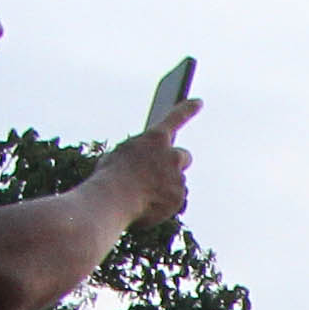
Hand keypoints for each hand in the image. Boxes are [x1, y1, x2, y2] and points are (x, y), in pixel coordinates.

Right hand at [101, 106, 195, 227]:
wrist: (112, 200)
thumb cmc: (110, 177)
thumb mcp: (119, 156)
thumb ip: (138, 155)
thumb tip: (144, 168)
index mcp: (154, 139)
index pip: (176, 118)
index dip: (188, 109)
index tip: (198, 102)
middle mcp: (172, 155)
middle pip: (183, 156)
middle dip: (175, 164)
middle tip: (162, 174)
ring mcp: (177, 177)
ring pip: (176, 182)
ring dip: (165, 187)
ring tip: (143, 194)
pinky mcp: (179, 197)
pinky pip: (174, 201)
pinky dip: (164, 204)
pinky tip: (147, 206)